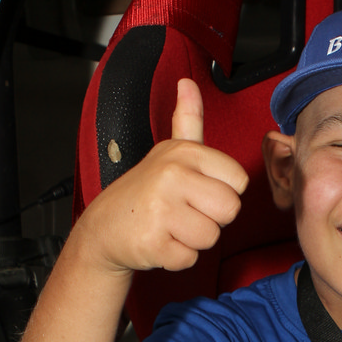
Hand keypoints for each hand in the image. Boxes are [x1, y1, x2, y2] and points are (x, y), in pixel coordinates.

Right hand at [76, 78, 247, 275]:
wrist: (104, 227)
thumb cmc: (145, 191)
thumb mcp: (168, 152)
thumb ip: (187, 119)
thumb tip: (189, 83)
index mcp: (184, 153)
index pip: (238, 181)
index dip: (220, 192)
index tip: (195, 190)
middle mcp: (172, 176)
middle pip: (230, 210)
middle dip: (210, 218)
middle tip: (182, 212)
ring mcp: (160, 209)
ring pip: (211, 237)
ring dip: (192, 239)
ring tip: (169, 225)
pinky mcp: (152, 242)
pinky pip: (189, 258)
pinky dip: (176, 257)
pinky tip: (158, 240)